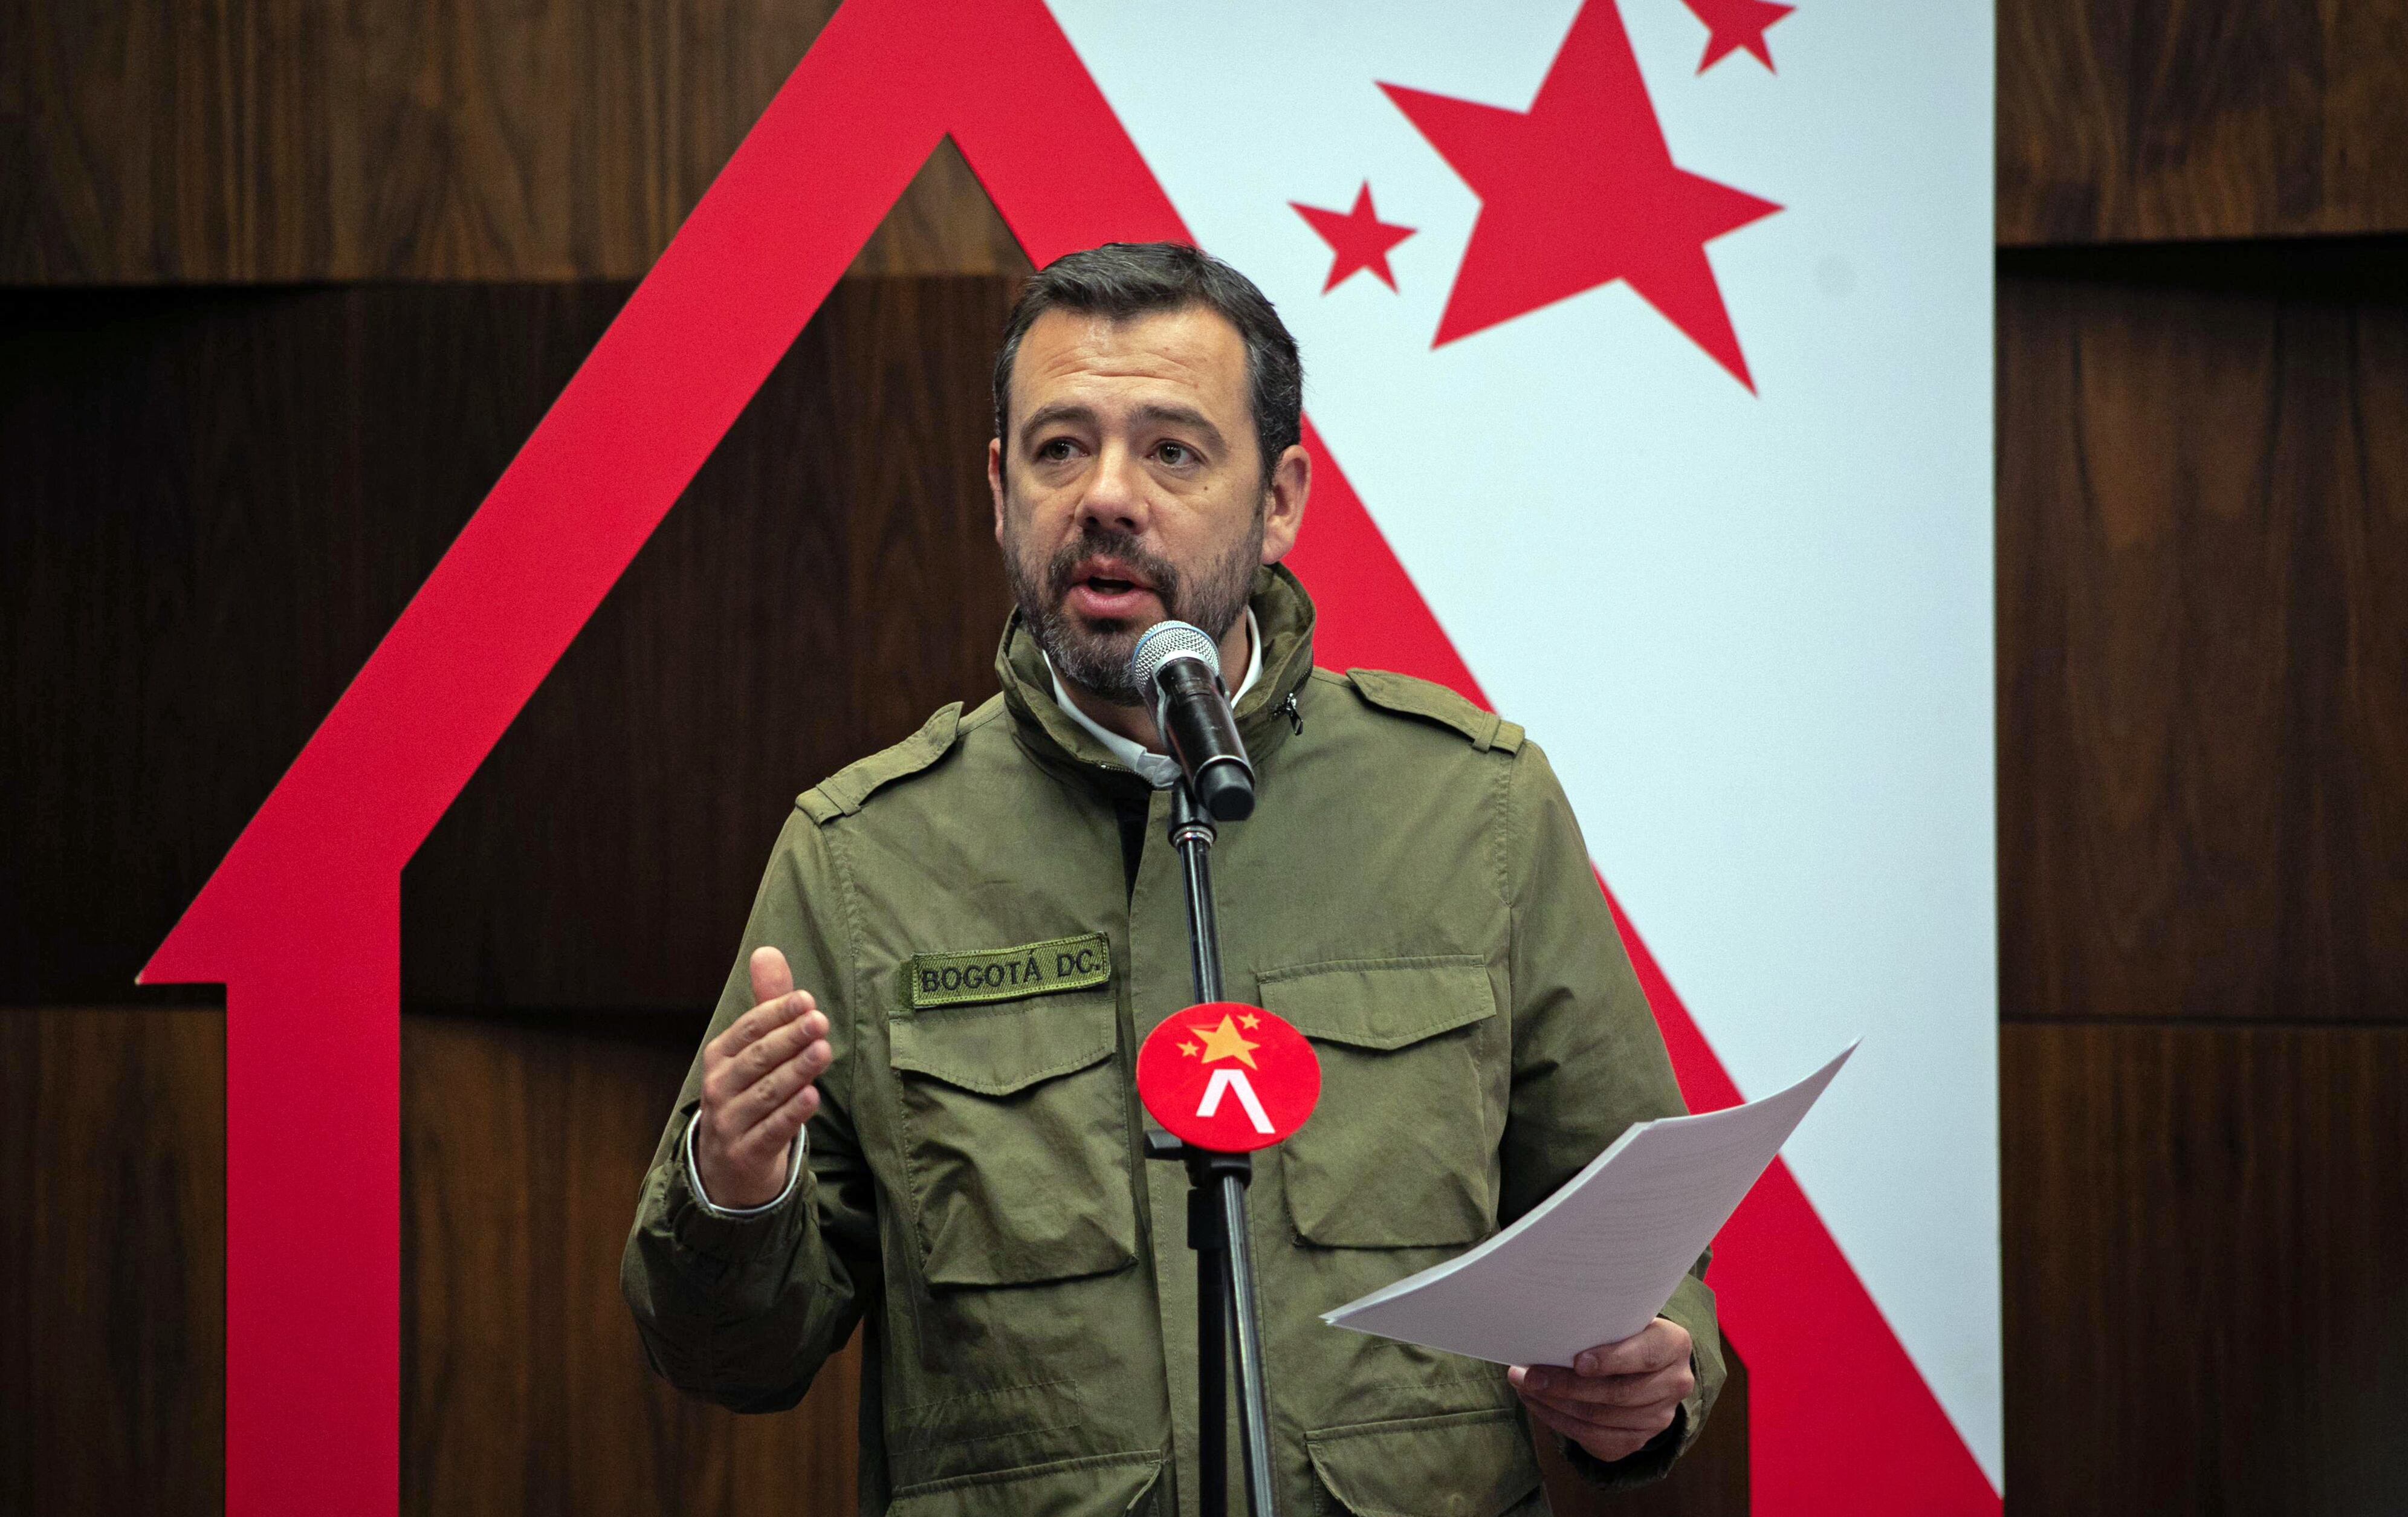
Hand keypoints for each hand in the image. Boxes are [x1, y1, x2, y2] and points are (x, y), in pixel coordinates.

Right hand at [694, 947, 833, 1207]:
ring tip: (823, 1051)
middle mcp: (720, 1087)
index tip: (806, 999)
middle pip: (757, 1059)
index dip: (776, 1013)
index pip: (748, 1029)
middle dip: (789, 1038)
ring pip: (766, 1094)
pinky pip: (771, 1131)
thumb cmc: (749, 1094)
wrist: (728, 1168)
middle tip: (819, 1020)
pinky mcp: (747, 1154)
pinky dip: (791, 1114)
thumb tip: (767, 950)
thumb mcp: (753, 1050)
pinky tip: (812, 1097)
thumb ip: (767, 1003)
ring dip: (795, 1072)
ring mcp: (730, 1123)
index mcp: (721, 1056)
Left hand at [1508, 1317, 1693, 1464]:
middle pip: (1618, 1393)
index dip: (1611, 1360)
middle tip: (1528, 1375)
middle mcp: (1674, 1384)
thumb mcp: (1624, 1320)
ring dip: (1555, 1404)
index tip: (1577, 1361)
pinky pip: (1594, 1438)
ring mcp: (1658, 1418)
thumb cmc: (1625, 1333)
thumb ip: (1601, 1324)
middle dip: (1567, 1386)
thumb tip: (1548, 1329)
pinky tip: (1538, 1404)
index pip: (1645, 1356)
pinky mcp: (1637, 1440)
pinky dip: (1560, 1422)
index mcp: (1674, 1345)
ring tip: (1525, 1386)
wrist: (1647, 1366)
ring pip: (1601, 1419)